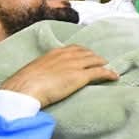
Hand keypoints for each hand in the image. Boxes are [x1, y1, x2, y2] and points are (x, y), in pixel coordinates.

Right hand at [0, 45, 118, 106]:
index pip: (73, 48)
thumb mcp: (32, 73)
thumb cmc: (23, 85)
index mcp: (54, 53)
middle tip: (101, 62)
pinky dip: (109, 73)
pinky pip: (100, 72)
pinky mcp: (80, 76)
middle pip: (87, 53)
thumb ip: (40, 73)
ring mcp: (74, 65)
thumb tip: (37, 80)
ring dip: (103, 64)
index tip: (87, 56)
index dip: (83, 52)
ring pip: (95, 60)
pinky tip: (114, 76)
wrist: (24, 89)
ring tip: (109, 68)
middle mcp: (66, 55)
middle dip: (95, 57)